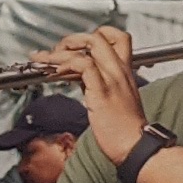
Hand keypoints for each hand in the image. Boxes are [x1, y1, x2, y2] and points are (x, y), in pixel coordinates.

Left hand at [50, 26, 147, 168]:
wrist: (135, 147)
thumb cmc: (124, 129)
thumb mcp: (113, 99)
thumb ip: (97, 83)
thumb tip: (78, 75)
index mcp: (123, 72)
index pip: (115, 38)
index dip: (92, 37)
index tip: (73, 48)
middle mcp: (119, 71)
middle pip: (99, 36)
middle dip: (72, 40)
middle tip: (56, 53)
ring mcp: (111, 79)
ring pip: (90, 45)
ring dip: (63, 50)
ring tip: (47, 61)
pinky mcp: (102, 91)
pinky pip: (84, 65)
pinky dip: (66, 64)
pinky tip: (55, 73)